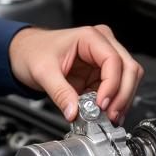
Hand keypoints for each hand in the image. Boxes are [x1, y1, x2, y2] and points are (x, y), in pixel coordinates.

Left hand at [8, 23, 143, 122]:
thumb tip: (74, 113)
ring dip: (122, 101)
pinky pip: (117, 89)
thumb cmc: (34, 52)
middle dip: (123, 95)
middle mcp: (103, 44)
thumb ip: (60, 93)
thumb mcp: (43, 72)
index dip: (112, 85)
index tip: (101, 105)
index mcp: (90, 37)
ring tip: (108, 118)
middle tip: (111, 116)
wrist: (26, 53)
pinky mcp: (101, 74)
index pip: (113, 60)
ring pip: (128, 80)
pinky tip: (106, 114)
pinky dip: (115, 103)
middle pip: (129, 69)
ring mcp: (104, 60)